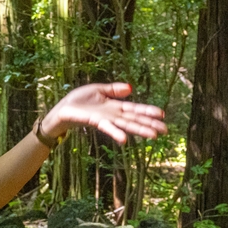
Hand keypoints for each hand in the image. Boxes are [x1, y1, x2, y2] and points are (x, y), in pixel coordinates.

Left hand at [45, 83, 166, 144]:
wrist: (61, 109)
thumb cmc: (78, 101)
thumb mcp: (98, 90)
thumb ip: (114, 89)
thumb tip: (130, 88)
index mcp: (114, 107)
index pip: (134, 109)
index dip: (147, 111)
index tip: (162, 114)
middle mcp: (112, 115)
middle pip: (134, 119)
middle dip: (149, 124)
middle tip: (165, 130)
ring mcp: (105, 119)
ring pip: (125, 125)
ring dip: (139, 130)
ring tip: (153, 136)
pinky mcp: (94, 121)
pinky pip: (107, 127)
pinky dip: (116, 133)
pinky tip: (125, 140)